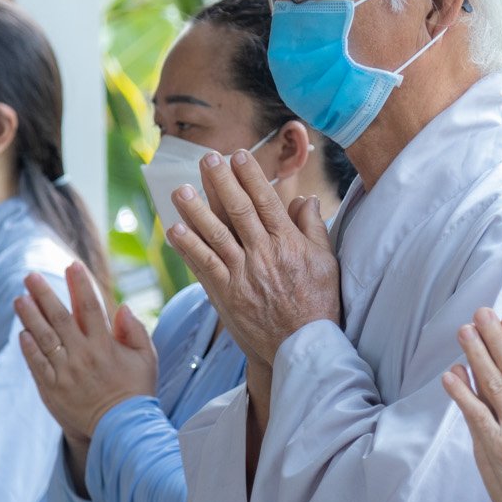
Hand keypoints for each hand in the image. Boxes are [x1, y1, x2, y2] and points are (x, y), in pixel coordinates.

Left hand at [14, 261, 156, 445]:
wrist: (122, 429)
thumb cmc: (137, 391)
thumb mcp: (147, 359)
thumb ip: (136, 331)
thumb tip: (122, 306)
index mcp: (106, 346)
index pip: (90, 307)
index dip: (80, 284)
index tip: (71, 265)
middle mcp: (83, 355)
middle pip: (60, 318)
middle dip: (44, 294)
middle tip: (31, 276)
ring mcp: (65, 372)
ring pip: (43, 338)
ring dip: (30, 316)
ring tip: (19, 298)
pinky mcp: (53, 389)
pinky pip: (37, 364)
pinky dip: (28, 347)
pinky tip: (22, 332)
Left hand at [165, 149, 339, 365]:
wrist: (302, 345)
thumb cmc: (318, 303)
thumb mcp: (326, 262)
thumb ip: (314, 228)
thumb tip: (306, 200)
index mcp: (288, 243)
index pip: (266, 201)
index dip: (250, 176)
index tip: (237, 155)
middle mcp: (263, 254)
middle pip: (238, 210)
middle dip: (220, 181)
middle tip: (206, 159)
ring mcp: (242, 274)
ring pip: (215, 235)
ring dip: (195, 210)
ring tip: (180, 190)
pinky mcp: (226, 294)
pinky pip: (203, 266)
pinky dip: (188, 248)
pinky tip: (174, 230)